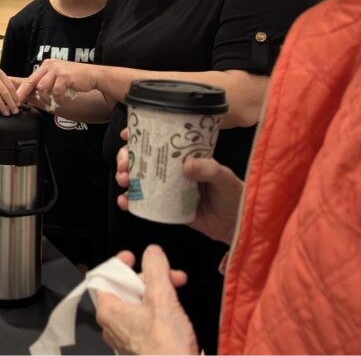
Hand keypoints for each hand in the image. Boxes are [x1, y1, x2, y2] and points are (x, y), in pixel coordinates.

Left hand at [16, 59, 99, 109]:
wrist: (93, 76)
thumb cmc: (75, 79)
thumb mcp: (57, 79)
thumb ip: (45, 85)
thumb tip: (31, 97)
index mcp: (46, 66)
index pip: (30, 78)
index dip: (21, 89)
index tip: (15, 98)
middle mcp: (49, 65)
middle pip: (31, 81)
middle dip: (23, 93)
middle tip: (19, 103)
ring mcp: (57, 70)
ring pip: (42, 87)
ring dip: (46, 98)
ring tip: (52, 102)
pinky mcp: (64, 76)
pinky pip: (56, 91)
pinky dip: (58, 98)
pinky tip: (62, 100)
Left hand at [95, 246, 198, 354]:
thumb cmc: (165, 347)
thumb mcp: (162, 298)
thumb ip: (156, 269)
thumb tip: (152, 253)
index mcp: (109, 311)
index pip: (104, 277)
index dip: (119, 264)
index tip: (134, 258)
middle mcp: (112, 326)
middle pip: (125, 290)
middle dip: (150, 278)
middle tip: (170, 275)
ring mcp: (126, 338)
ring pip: (137, 305)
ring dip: (157, 293)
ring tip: (177, 291)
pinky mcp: (140, 347)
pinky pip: (145, 321)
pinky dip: (158, 310)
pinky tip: (175, 311)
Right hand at [113, 128, 242, 243]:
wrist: (237, 225)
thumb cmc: (234, 195)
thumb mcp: (225, 178)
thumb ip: (209, 169)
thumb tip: (186, 165)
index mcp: (185, 157)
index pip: (161, 141)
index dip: (141, 135)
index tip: (126, 135)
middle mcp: (173, 171)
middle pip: (143, 159)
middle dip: (126, 158)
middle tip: (123, 164)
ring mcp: (167, 189)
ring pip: (140, 179)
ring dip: (125, 177)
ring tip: (123, 181)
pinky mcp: (165, 208)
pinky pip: (144, 203)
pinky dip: (131, 201)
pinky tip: (124, 201)